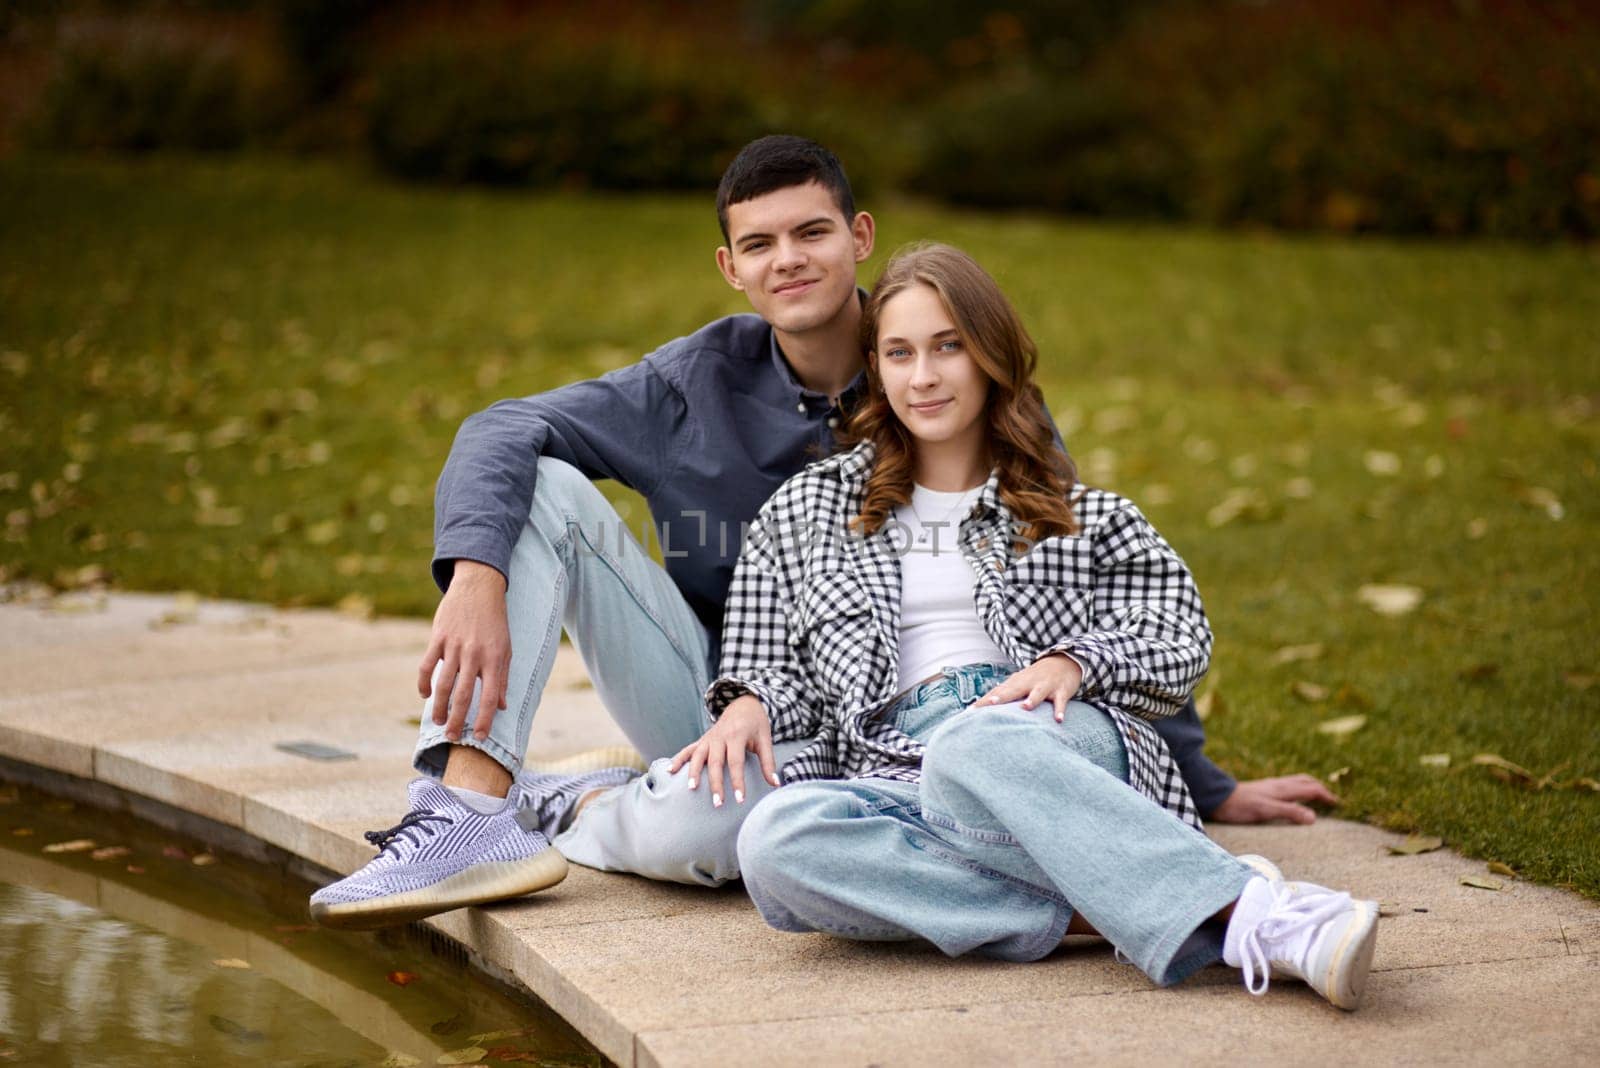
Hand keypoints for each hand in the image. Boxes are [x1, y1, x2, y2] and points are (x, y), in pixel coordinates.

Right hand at [418, 560, 510, 743]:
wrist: (479, 587)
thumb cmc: (495, 621)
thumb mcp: (506, 648)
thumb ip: (503, 678)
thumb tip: (501, 706)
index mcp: (495, 659)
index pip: (490, 697)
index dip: (485, 719)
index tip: (480, 737)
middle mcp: (475, 654)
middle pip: (463, 695)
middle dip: (457, 720)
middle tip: (452, 737)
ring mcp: (455, 646)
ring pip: (444, 684)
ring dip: (439, 707)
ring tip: (438, 722)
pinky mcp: (438, 637)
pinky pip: (427, 665)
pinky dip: (424, 683)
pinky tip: (425, 695)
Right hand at [668, 695, 779, 807]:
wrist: (743, 704)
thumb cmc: (756, 724)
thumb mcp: (765, 740)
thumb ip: (768, 762)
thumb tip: (776, 784)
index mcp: (737, 736)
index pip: (736, 762)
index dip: (738, 781)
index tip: (739, 799)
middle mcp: (720, 737)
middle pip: (716, 762)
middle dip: (716, 784)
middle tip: (717, 803)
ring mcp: (709, 738)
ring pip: (699, 756)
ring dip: (694, 772)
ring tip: (691, 788)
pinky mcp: (702, 740)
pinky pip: (688, 749)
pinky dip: (678, 759)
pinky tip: (669, 770)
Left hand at [975, 653, 1083, 721]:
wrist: (1063, 662)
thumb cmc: (1035, 678)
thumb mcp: (1019, 683)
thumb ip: (1003, 694)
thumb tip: (980, 706)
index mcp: (1016, 683)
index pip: (997, 692)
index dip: (984, 701)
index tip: (969, 712)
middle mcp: (1028, 683)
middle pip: (1013, 690)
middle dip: (1002, 697)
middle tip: (991, 703)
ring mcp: (1045, 686)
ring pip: (1037, 693)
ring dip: (1031, 700)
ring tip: (1025, 707)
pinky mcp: (1060, 691)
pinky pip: (1060, 702)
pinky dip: (1059, 710)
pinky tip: (1058, 720)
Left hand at [1208, 775, 1339, 824]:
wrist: (1218, 798)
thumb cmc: (1241, 806)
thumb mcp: (1267, 811)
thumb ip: (1290, 812)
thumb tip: (1314, 817)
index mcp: (1283, 789)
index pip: (1311, 789)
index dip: (1326, 795)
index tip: (1339, 803)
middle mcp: (1279, 785)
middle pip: (1306, 782)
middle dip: (1321, 788)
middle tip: (1332, 798)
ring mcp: (1271, 786)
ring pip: (1296, 782)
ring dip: (1310, 787)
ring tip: (1317, 795)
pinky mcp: (1263, 790)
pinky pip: (1287, 786)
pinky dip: (1298, 790)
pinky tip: (1293, 798)